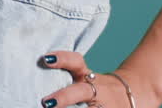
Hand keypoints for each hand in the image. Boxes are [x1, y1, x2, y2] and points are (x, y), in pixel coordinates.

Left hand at [36, 51, 156, 107]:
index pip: (75, 62)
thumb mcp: (83, 77)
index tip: (45, 58)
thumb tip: (30, 73)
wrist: (130, 95)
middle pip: (80, 92)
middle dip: (64, 97)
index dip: (62, 59)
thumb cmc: (95, 86)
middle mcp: (93, 89)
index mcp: (85, 75)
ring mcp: (100, 103)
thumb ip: (64, 74)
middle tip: (46, 103)